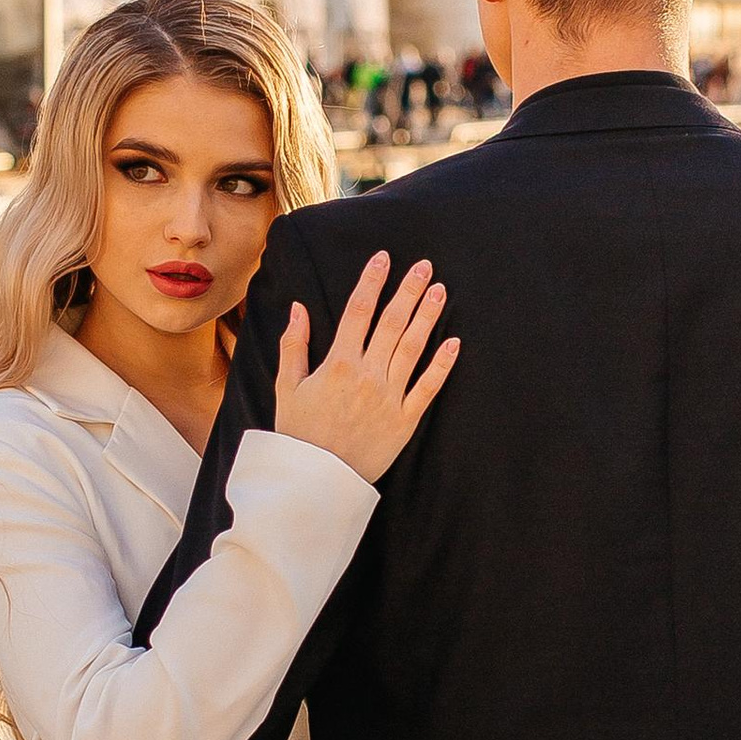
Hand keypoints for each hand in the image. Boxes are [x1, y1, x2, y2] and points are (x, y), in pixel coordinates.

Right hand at [272, 252, 459, 482]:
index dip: (372, 281)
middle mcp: (367, 375)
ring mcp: (389, 397)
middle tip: (425, 266)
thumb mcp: (287, 387)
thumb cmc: (299, 433)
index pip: (358, 311)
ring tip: (440, 291)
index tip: (384, 259)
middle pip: (391, 323)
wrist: (316, 481)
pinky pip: (427, 388)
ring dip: (427, 317)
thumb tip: (298, 307)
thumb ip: (294, 344)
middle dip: (408, 291)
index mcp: (337, 363)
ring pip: (413, 348)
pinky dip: (442, 365)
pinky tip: (454, 342)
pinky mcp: (404, 420)